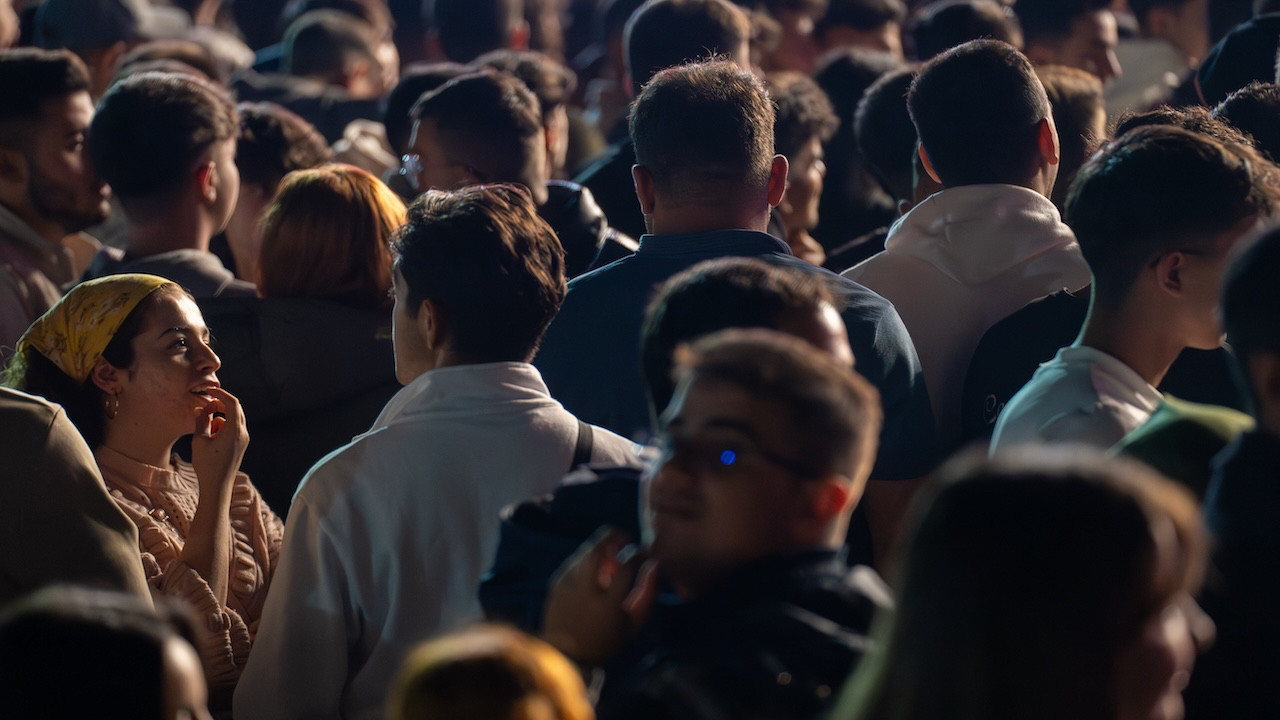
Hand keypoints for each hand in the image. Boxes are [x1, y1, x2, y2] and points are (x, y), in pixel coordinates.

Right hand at [190, 386, 248, 490]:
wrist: (217, 487)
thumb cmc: (207, 465)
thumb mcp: (200, 440)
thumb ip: (201, 421)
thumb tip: (201, 409)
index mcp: (235, 430)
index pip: (232, 403)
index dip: (221, 394)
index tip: (209, 391)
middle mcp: (243, 433)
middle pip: (235, 410)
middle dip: (219, 405)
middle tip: (205, 408)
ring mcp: (243, 440)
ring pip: (233, 420)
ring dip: (219, 418)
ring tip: (204, 428)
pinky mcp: (240, 446)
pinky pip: (232, 429)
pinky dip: (222, 427)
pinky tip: (210, 437)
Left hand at [542, 527, 657, 665]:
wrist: (568, 655)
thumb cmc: (607, 640)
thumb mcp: (634, 624)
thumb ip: (648, 594)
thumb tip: (654, 565)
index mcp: (608, 605)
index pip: (626, 567)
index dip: (637, 554)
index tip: (643, 553)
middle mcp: (585, 592)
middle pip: (596, 550)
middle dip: (612, 536)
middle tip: (624, 536)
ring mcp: (567, 587)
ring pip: (584, 554)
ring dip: (600, 548)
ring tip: (611, 554)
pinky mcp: (555, 585)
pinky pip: (573, 562)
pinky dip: (586, 560)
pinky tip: (595, 568)